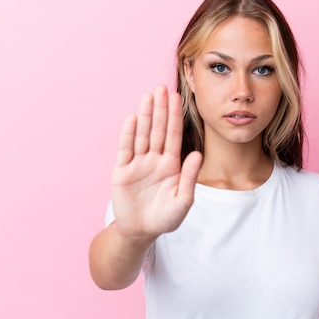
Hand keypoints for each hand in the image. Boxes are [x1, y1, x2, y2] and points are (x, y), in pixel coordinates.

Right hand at [111, 85, 202, 241]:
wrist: (141, 231)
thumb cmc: (165, 218)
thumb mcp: (183, 201)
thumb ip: (189, 177)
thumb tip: (197, 154)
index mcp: (171, 165)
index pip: (173, 135)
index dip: (175, 117)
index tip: (177, 98)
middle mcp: (155, 160)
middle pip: (157, 129)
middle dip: (160, 109)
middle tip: (161, 87)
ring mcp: (138, 164)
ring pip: (142, 135)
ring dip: (145, 116)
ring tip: (148, 96)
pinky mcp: (122, 171)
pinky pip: (126, 149)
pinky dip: (128, 134)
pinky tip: (132, 118)